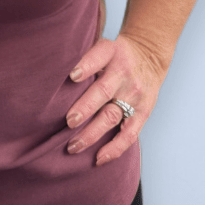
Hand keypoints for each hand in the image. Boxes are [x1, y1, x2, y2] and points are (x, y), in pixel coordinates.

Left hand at [65, 34, 167, 165]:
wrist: (149, 56)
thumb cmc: (116, 54)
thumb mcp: (103, 46)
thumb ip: (85, 58)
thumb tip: (54, 75)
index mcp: (111, 53)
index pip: (98, 58)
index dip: (85, 66)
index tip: (72, 76)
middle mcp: (123, 74)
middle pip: (103, 91)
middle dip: (84, 108)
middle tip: (68, 122)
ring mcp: (134, 96)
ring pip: (112, 116)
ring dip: (91, 134)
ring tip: (73, 146)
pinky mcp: (143, 113)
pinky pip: (129, 134)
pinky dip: (114, 148)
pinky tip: (98, 158)